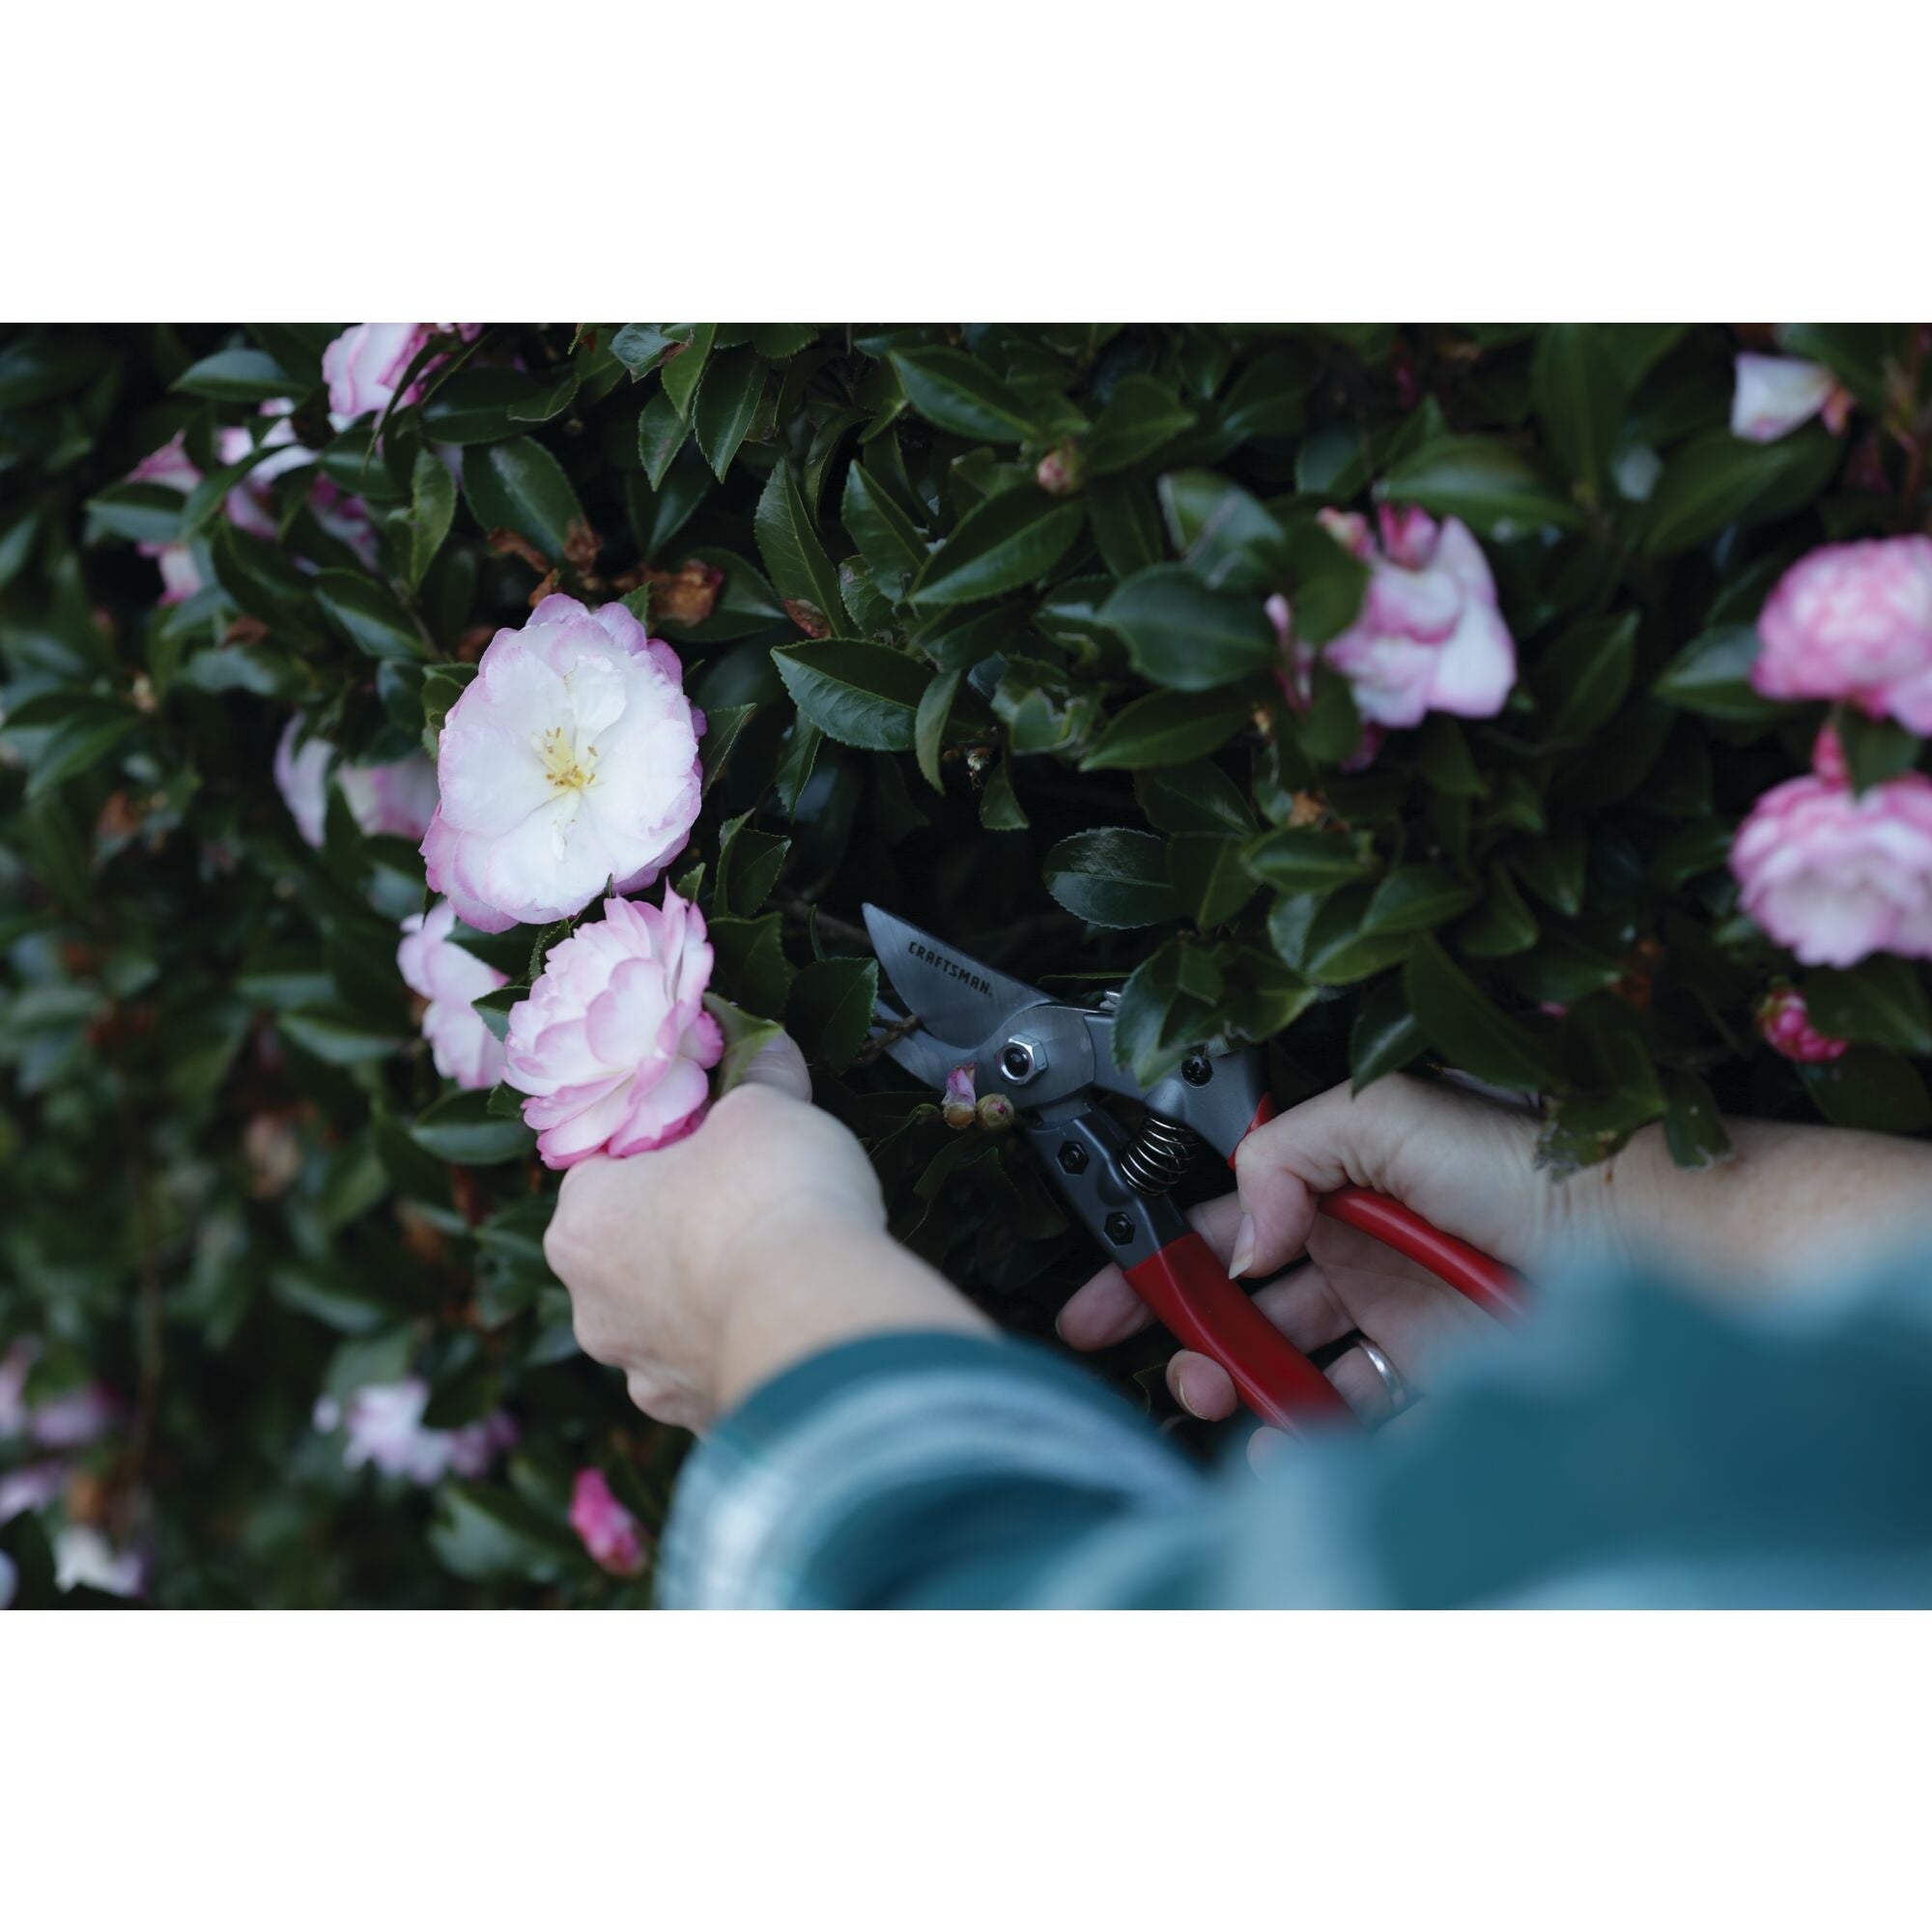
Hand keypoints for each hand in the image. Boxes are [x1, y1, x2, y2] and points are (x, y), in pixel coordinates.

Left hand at [544, 1036, 986, 1430]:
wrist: (817, 1319)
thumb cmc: (768, 1196)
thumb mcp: (766, 1106)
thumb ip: (758, 1075)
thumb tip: (766, 1047)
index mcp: (581, 1221)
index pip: (601, 1172)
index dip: (657, 1150)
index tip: (708, 1139)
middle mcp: (591, 1307)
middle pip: (629, 1251)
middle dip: (681, 1229)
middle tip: (747, 1200)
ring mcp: (643, 1375)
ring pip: (669, 1321)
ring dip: (711, 1297)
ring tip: (779, 1267)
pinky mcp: (699, 1418)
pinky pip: (715, 1370)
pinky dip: (744, 1345)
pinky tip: (790, 1320)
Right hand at [1056, 1076, 1629, 1452]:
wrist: (1666, 1246)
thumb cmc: (1544, 1165)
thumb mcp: (1400, 1115)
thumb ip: (1295, 1149)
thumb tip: (1242, 1228)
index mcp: (1345, 1172)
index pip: (1231, 1213)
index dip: (1163, 1251)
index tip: (1109, 1292)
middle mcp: (1364, 1241)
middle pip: (1249, 1294)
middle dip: (1188, 1327)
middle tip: (1159, 1359)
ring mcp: (1399, 1313)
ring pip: (1292, 1359)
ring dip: (1240, 1382)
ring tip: (1212, 1398)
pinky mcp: (1440, 1377)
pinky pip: (1357, 1414)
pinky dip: (1308, 1433)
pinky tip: (1281, 1439)